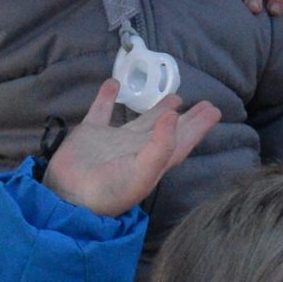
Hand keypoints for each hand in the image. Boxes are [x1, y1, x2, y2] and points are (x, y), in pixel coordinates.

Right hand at [42, 82, 221, 216]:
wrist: (69, 198)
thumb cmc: (110, 190)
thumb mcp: (142, 172)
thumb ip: (162, 145)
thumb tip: (176, 114)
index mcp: (154, 160)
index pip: (182, 141)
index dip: (198, 127)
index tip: (213, 110)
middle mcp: (137, 149)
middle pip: (168, 130)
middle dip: (186, 118)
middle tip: (205, 103)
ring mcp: (113, 141)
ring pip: (141, 120)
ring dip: (158, 109)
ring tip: (175, 96)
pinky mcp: (90, 133)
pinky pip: (101, 110)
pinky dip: (107, 97)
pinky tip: (113, 83)